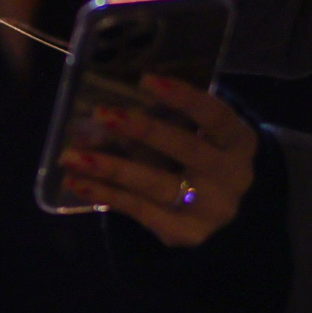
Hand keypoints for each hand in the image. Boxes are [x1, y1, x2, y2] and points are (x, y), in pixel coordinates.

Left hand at [55, 75, 257, 247]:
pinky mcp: (184, 233)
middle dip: (141, 130)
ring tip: (72, 155)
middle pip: (185, 149)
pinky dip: (105, 194)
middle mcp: (231, 177)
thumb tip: (119, 93)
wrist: (228, 213)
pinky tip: (77, 181)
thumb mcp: (205, 133)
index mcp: (239, 141)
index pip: (215, 115)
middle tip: (101, 113)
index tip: (146, 79)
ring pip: (155, 185)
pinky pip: (139, 210)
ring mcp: (209, 210)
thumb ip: (177, 116)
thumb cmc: (206, 154)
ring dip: (110, 168)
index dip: (183, 97)